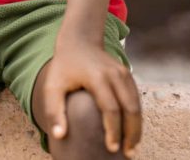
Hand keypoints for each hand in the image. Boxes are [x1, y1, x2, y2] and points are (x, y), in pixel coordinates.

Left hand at [43, 37, 141, 157]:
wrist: (78, 41)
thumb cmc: (64, 67)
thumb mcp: (52, 87)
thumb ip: (54, 111)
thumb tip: (59, 136)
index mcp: (97, 77)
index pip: (111, 109)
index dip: (113, 130)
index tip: (111, 148)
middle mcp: (115, 74)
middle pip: (130, 108)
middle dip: (131, 134)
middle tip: (128, 154)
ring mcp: (124, 73)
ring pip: (137, 105)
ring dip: (136, 128)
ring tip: (131, 147)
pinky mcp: (128, 75)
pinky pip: (136, 99)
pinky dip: (136, 117)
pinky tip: (131, 132)